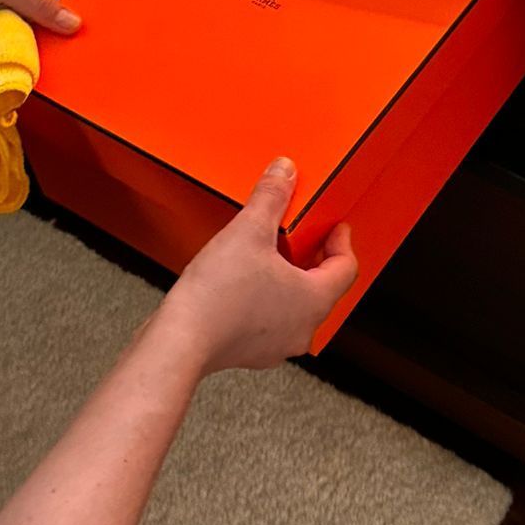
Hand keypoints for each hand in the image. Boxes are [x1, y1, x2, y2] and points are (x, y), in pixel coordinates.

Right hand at [159, 157, 358, 374]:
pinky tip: (245, 282)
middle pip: (323, 287)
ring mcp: (278, 345)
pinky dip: (267, 298)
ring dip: (289, 279)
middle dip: (314, 257)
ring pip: (296, 305)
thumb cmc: (217, 296)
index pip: (346, 268)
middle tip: (303, 235)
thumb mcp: (249, 231)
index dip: (341, 241)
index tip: (335, 227)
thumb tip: (284, 172)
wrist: (179, 341)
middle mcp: (303, 328)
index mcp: (314, 300)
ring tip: (270, 256)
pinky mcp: (252, 352)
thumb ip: (271, 197)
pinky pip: (271, 319)